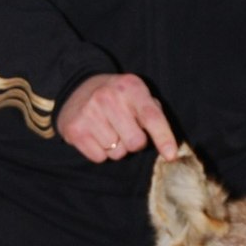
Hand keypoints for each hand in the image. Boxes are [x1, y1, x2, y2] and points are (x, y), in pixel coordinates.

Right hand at [57, 73, 178, 163]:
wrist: (77, 88)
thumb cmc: (117, 98)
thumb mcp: (138, 95)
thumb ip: (155, 115)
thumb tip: (169, 149)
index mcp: (130, 87)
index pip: (151, 116)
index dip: (164, 137)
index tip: (171, 155)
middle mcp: (108, 97)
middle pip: (135, 142)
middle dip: (135, 142)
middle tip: (126, 129)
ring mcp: (89, 113)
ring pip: (117, 153)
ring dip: (116, 147)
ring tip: (108, 129)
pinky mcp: (75, 129)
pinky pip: (99, 157)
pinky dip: (101, 152)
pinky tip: (96, 135)